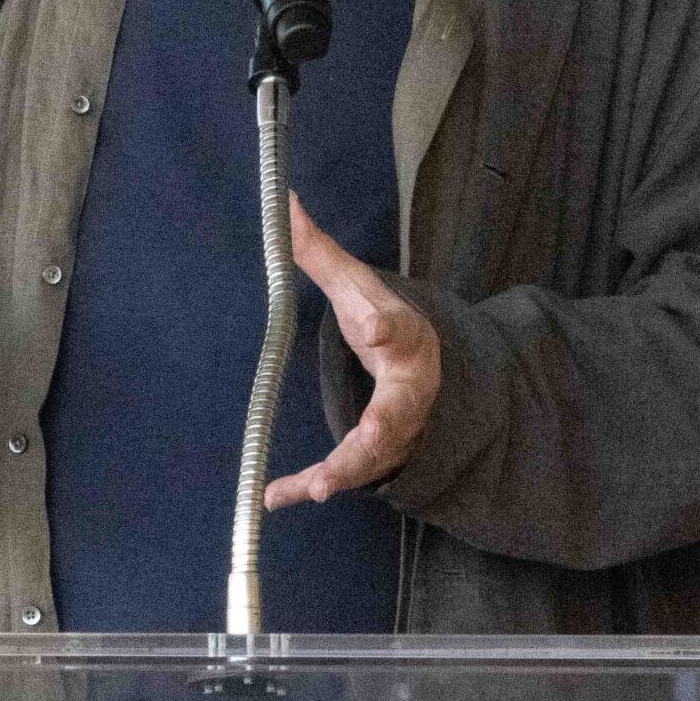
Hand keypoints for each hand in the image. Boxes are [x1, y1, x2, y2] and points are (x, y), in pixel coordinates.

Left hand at [264, 194, 441, 508]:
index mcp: (407, 340)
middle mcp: (407, 393)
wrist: (426, 374)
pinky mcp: (374, 458)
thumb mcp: (357, 289)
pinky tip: (273, 498)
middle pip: (395, 414)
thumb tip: (285, 202)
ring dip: (342, 474)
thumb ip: (321, 253)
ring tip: (313, 489)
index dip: (387, 328)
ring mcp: (395, 432)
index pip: (398, 331)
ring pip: (371, 457)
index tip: (377, 326)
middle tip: (364, 439)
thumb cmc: (385, 326)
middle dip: (377, 432)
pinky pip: (345, 476)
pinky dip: (311, 488)